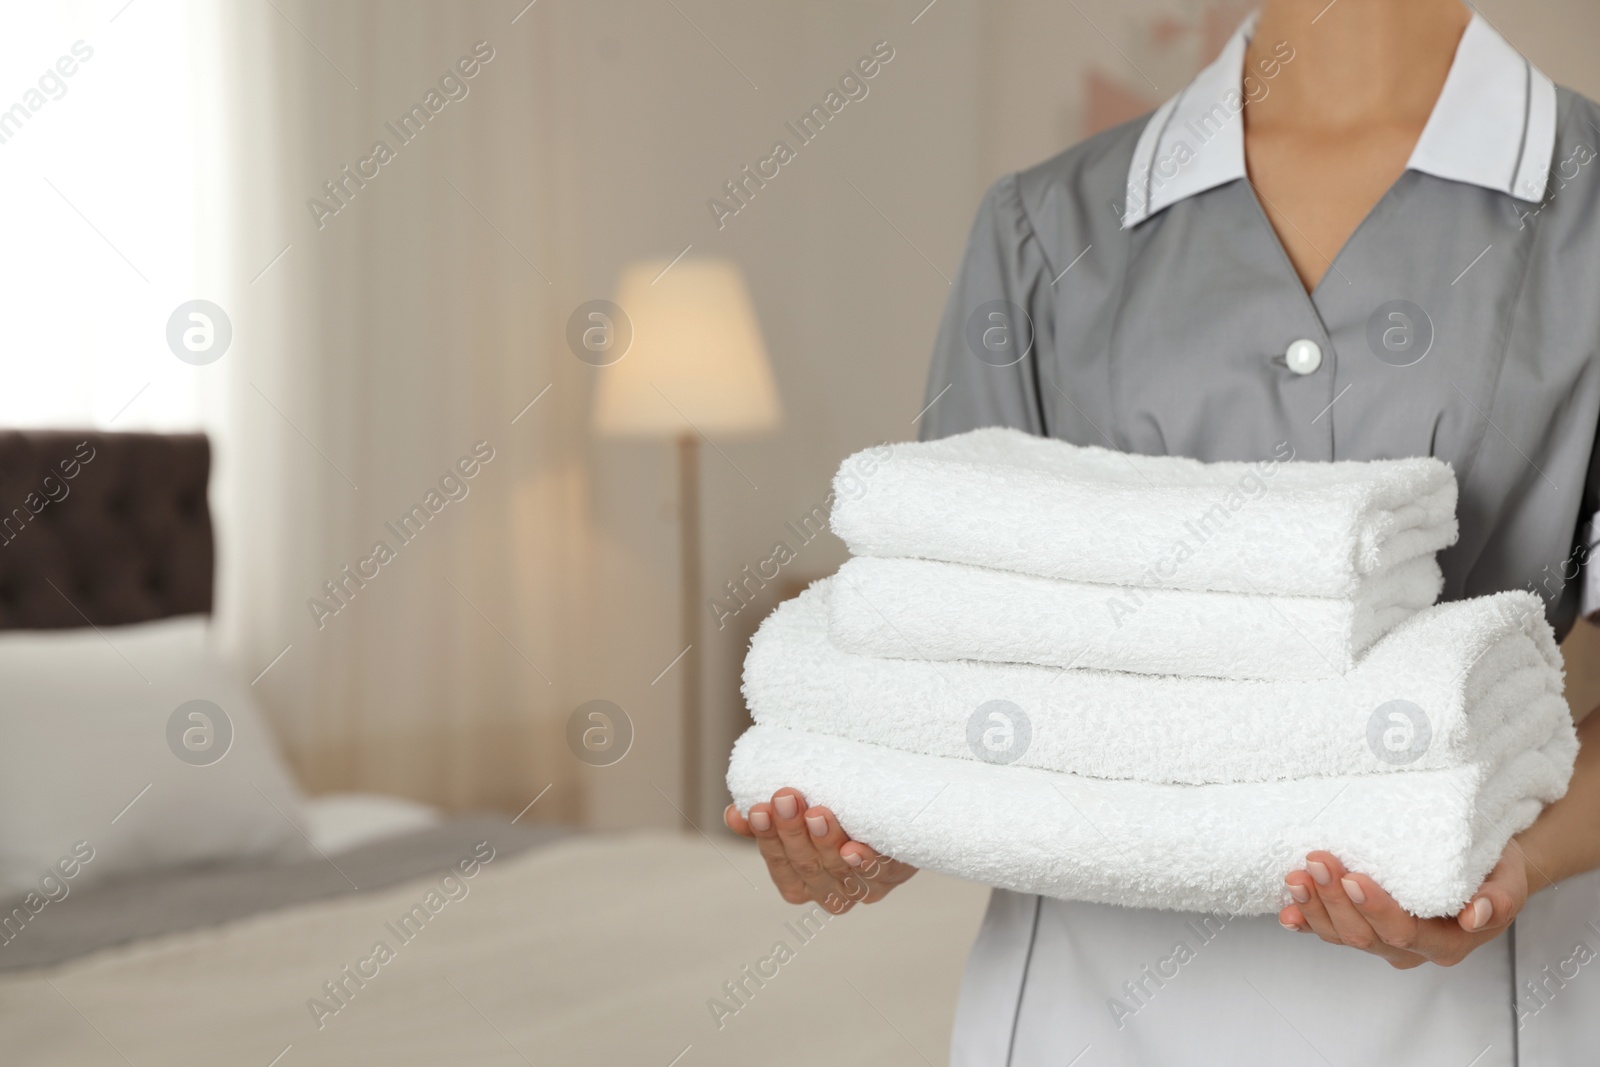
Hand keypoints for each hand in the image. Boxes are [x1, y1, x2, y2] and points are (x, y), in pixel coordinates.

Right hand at [725, 788, 916, 913]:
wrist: (894, 819)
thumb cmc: (836, 820)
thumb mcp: (799, 820)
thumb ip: (768, 821)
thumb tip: (733, 815)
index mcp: (800, 882)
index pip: (779, 864)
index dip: (767, 838)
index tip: (756, 809)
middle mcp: (829, 891)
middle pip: (807, 866)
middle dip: (793, 832)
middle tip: (786, 798)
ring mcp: (862, 886)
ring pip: (838, 869)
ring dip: (826, 841)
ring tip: (817, 812)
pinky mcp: (893, 873)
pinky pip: (878, 870)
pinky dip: (864, 862)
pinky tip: (854, 849)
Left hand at [1278, 844, 1530, 967]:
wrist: (1483, 868)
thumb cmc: (1494, 870)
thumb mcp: (1509, 878)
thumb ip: (1499, 898)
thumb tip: (1477, 915)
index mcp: (1448, 941)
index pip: (1405, 931)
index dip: (1376, 908)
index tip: (1353, 878)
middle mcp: (1413, 948)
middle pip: (1366, 934)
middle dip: (1336, 899)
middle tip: (1318, 860)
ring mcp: (1386, 941)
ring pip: (1343, 935)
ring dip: (1315, 907)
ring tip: (1296, 875)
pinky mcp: (1365, 927)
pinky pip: (1331, 932)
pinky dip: (1306, 922)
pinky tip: (1286, 912)